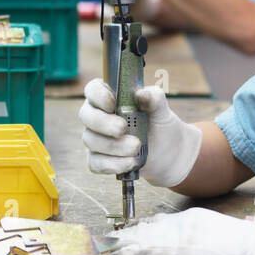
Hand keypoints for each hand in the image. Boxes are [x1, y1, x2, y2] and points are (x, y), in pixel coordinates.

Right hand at [78, 79, 201, 188]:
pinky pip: (95, 163)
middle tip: (123, 128)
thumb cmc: (160, 126)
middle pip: (86, 116)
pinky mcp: (99, 160)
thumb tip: (142, 95)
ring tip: (136, 147)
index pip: (92, 90)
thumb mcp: (161, 110)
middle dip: (103, 123)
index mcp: (109, 97)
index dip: (97, 95)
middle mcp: (98, 117)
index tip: (112, 104)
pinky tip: (130, 162)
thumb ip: (154, 98)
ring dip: (113, 145)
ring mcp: (96, 139)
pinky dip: (113, 164)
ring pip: (91, 140)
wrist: (169, 154)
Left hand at [104, 207, 254, 254]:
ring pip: (136, 239)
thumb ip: (197, 230)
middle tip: (101, 239)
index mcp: (184, 218)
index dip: (135, 228)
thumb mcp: (212, 228)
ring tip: (98, 249)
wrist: (247, 243)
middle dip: (120, 236)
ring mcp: (172, 236)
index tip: (122, 232)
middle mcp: (173, 224)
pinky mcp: (172, 250)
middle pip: (140, 229)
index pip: (153, 222)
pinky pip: (142, 252)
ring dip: (116, 246)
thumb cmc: (237, 239)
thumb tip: (190, 236)